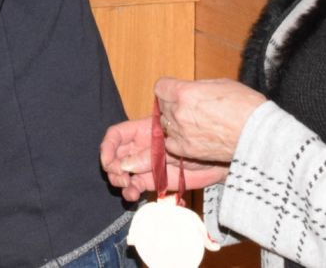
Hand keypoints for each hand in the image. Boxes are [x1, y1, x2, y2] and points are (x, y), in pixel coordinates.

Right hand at [100, 117, 227, 200]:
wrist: (217, 161)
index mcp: (143, 130)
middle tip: (119, 177)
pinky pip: (134, 185)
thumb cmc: (197, 143)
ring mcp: (145, 164)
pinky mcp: (152, 180)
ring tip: (125, 186)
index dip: (107, 147)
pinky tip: (132, 195)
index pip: (116, 135)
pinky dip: (129, 191)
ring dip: (118, 180)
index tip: (107, 162)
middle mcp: (140, 147)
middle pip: (115, 155)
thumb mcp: (170, 148)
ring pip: (122, 172)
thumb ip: (147, 156)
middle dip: (112, 167)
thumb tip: (124, 165)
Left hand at [155, 77, 265, 162]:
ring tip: (191, 123)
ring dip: (174, 122)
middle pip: (162, 105)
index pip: (160, 87)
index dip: (168, 88)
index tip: (174, 91)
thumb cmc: (246, 106)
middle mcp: (179, 112)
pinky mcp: (187, 150)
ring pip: (164, 124)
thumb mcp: (220, 84)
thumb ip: (198, 87)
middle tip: (188, 108)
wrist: (258, 134)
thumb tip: (189, 89)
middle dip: (172, 104)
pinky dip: (176, 141)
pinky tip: (189, 138)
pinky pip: (170, 144)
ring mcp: (181, 132)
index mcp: (185, 92)